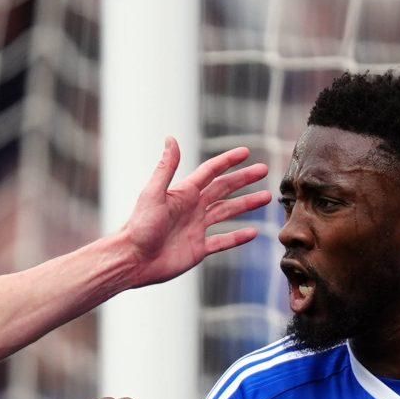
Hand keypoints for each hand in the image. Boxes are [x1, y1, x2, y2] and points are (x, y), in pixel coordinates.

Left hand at [114, 139, 270, 288]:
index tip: (245, 152)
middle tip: (264, 170)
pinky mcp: (198, 249)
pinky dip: (238, 237)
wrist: (133, 260)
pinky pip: (223, 241)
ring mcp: (197, 228)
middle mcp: (193, 208)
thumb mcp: (153, 193)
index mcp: (184, 193)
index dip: (228, 161)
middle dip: (244, 179)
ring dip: (246, 205)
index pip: (211, 172)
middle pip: (224, 189)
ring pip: (227, 212)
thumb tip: (171, 138)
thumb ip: (166, 168)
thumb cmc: (139, 226)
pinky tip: (253, 232)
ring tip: (266, 197)